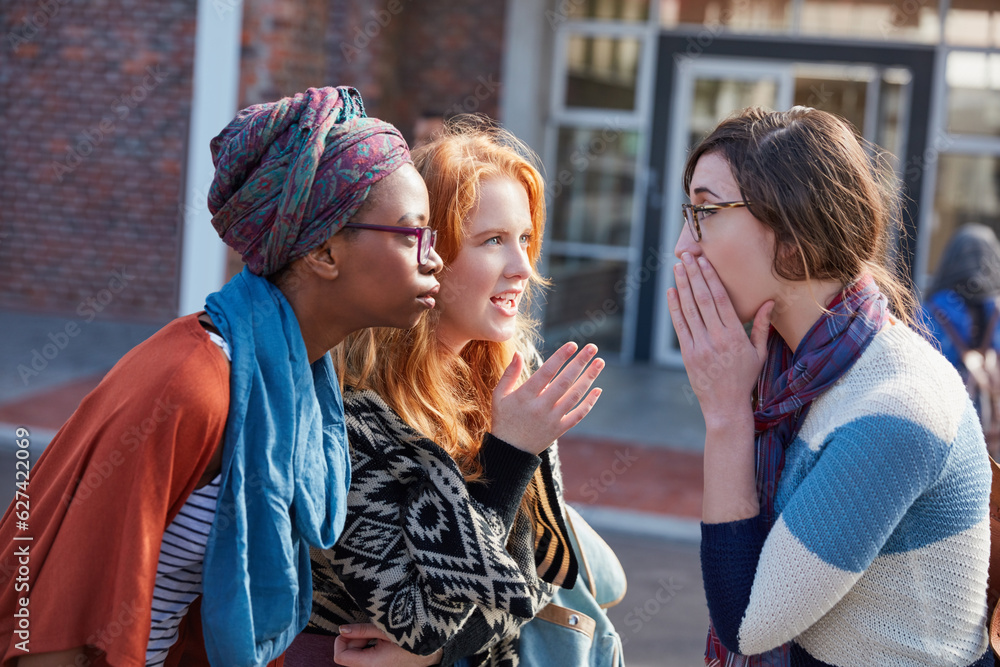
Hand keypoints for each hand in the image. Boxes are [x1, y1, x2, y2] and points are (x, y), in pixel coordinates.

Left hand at [335, 624, 441, 666]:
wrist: (432, 648)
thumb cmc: (411, 636)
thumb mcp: (385, 629)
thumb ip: (361, 630)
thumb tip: (342, 629)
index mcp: (372, 663)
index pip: (341, 657)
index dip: (340, 641)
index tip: (349, 630)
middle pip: (348, 656)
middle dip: (352, 640)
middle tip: (367, 629)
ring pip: (357, 657)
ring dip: (361, 643)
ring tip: (376, 632)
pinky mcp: (381, 666)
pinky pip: (366, 658)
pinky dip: (368, 647)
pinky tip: (380, 638)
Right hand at [491, 342, 603, 454]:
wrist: (510, 451)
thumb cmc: (504, 418)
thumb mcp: (499, 395)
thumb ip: (509, 373)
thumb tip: (518, 353)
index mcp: (525, 395)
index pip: (546, 372)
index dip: (560, 357)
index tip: (572, 345)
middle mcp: (541, 407)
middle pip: (565, 381)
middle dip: (580, 362)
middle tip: (592, 348)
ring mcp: (552, 419)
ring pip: (575, 395)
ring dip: (589, 378)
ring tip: (599, 362)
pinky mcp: (560, 429)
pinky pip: (578, 414)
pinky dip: (590, 402)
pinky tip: (598, 389)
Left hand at [667, 253, 772, 428]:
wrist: (725, 406)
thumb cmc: (745, 379)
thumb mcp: (759, 353)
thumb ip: (760, 326)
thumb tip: (768, 301)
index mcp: (735, 335)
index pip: (721, 299)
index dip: (711, 278)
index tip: (705, 261)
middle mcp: (716, 338)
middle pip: (703, 299)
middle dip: (694, 275)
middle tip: (686, 255)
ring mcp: (700, 345)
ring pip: (689, 309)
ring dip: (682, 286)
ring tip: (677, 267)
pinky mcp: (687, 353)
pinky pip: (680, 326)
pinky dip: (674, 308)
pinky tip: (671, 292)